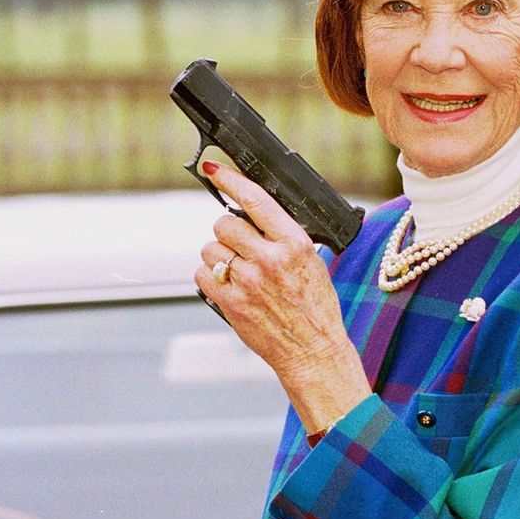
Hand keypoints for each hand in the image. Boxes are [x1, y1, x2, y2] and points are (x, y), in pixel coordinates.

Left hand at [194, 162, 368, 432]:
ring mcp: (247, 281)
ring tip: (240, 272)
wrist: (314, 350)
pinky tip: (230, 287)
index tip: (215, 168)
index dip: (231, 180)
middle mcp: (270, 259)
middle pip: (223, 225)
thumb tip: (255, 215)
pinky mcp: (230, 302)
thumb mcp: (313, 263)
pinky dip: (211, 278)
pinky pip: (202, 275)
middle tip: (241, 247)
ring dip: (219, 257)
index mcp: (295, 244)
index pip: (255, 200)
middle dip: (228, 233)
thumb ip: (285, 238)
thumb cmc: (316, 308)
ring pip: (210, 250)